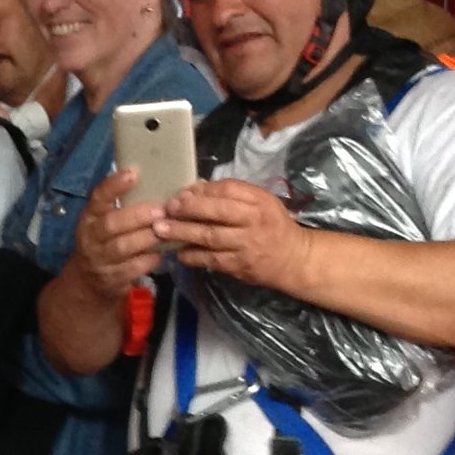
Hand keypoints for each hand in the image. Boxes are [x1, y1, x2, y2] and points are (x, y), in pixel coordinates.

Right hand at [67, 168, 167, 298]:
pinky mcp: (112, 279)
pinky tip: (160, 253)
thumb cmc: (104, 242)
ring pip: (123, 247)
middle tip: (161, 210)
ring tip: (166, 230)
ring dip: (147, 238)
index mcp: (90, 217)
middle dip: (137, 216)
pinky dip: (149, 259)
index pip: (97, 197)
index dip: (114, 185)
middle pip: (111, 224)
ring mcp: (100, 260)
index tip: (134, 173)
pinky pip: (134, 268)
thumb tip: (156, 181)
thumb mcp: (104, 222)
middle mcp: (91, 237)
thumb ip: (122, 207)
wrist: (89, 282)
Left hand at [157, 179, 312, 292]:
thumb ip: (231, 194)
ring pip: (210, 237)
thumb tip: (196, 188)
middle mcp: (253, 221)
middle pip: (217, 212)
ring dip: (183, 232)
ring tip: (161, 230)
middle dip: (188, 209)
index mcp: (259, 201)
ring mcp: (245, 245)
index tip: (181, 193)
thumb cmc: (272, 225)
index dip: (202, 191)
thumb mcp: (260, 203)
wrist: (293, 259)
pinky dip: (192, 256)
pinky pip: (211, 260)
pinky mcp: (239, 266)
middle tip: (166, 209)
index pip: (228, 189)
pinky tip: (178, 252)